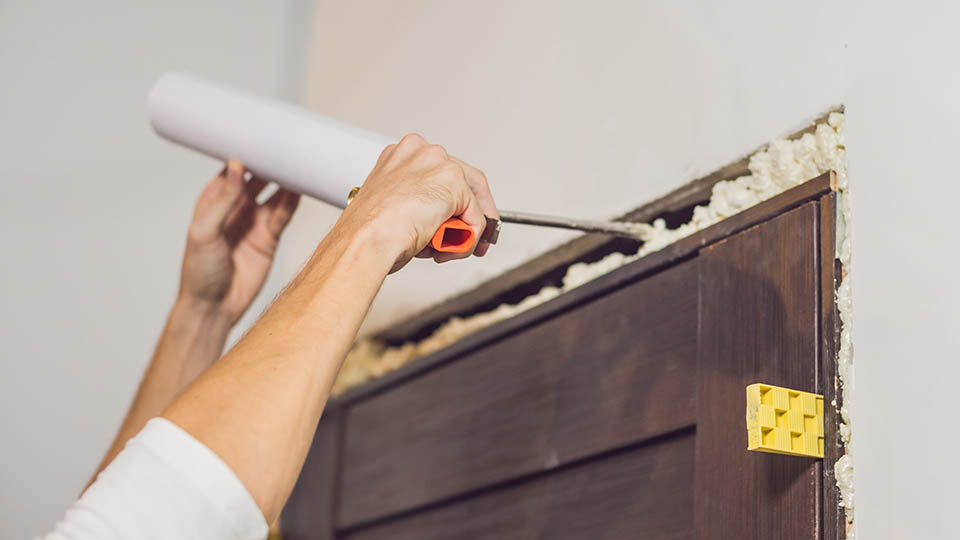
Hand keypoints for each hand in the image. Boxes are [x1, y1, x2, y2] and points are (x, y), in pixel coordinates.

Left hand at [179, 160, 299, 323]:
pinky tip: (299, 190)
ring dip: (284, 182)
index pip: (231, 171)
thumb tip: (235, 167)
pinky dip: (291, 203)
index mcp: (212, 202)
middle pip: (256, 180)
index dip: (244, 155)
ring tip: (297, 166)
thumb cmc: (199, 272)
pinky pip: (282, 215)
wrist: (214, 307)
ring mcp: (253, 223)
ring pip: (273, 195)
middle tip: (285, 149)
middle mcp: (234, 209)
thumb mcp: (204, 231)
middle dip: (269, 165)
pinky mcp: (269, 238)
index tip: (258, 139)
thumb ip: (222, 200)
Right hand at [341, 133, 497, 272]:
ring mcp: (438, 163)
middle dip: (469, 214)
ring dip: (467, 229)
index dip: (450, 201)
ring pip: (471, 199)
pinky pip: (476, 216)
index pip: (440, 173)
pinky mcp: (454, 182)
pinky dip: (470, 238)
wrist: (367, 239)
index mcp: (401, 155)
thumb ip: (417, 205)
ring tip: (451, 248)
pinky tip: (453, 249)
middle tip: (468, 237)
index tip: (455, 219)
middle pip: (463, 180)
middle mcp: (420, 153)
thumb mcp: (392, 210)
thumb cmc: (369, 232)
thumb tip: (437, 220)